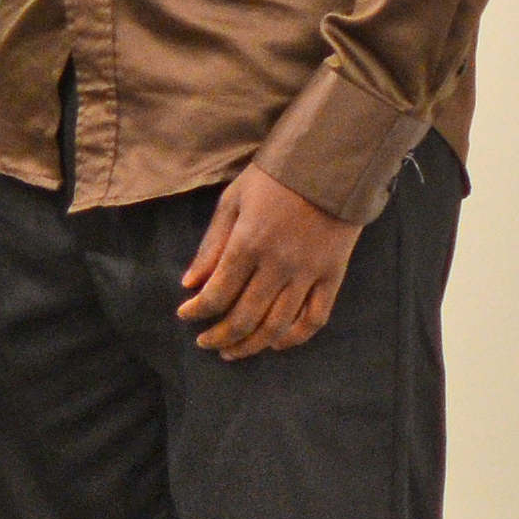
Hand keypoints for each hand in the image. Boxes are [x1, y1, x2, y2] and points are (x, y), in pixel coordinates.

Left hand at [178, 164, 362, 357]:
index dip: (197, 311)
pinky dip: (295, 337)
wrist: (331, 167)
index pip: (217, 293)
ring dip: (251, 345)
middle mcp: (278, 266)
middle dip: (219, 335)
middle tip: (204, 343)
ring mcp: (308, 274)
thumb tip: (190, 283)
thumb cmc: (274, 179)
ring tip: (231, 352)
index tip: (185, 315)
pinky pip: (315, 318)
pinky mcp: (333, 277)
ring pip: (277, 325)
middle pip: (245, 317)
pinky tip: (276, 344)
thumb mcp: (232, 202)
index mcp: (248, 245)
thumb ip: (211, 246)